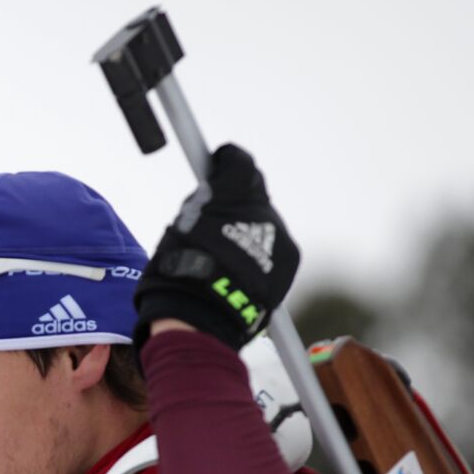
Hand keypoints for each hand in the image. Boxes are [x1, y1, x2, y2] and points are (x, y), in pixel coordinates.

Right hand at [133, 144, 299, 352]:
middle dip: (239, 206)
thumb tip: (216, 186)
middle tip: (214, 229)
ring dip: (250, 234)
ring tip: (227, 260)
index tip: (216, 171)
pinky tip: (241, 274)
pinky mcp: (290, 259)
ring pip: (266, 225)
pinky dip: (262, 256)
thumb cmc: (183, 267)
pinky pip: (275, 249)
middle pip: (255, 196)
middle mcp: (263, 206)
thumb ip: (204, 198)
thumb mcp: (183, 222)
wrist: (205, 312)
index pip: (237, 161)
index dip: (226, 165)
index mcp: (232, 190)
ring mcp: (280, 233)